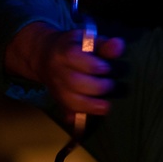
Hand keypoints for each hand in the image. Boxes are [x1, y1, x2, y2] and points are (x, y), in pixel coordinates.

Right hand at [6, 22, 125, 115]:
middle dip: (95, 86)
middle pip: (73, 81)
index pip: (73, 57)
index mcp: (64, 51)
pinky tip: (84, 122)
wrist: (44, 54)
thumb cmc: (75, 46)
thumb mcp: (87, 39)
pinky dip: (75, 118)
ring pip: (68, 99)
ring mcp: (56, 86)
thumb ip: (104, 44)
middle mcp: (58, 70)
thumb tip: (118, 46)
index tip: (106, 68)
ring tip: (106, 107)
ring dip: (89, 106)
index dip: (92, 64)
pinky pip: (65, 111)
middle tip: (110, 85)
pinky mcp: (58, 99)